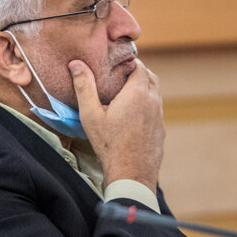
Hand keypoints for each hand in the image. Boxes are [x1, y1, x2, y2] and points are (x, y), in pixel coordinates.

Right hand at [69, 58, 164, 189]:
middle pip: (151, 77)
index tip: (118, 64)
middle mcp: (153, 101)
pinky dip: (147, 106)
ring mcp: (159, 116)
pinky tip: (132, 116)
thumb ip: (84, 87)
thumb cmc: (109, 144)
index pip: (140, 66)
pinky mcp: (160, 130)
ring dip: (143, 89)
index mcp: (137, 93)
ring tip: (125, 95)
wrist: (131, 173)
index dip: (130, 62)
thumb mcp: (91, 115)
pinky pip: (156, 110)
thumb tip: (76, 64)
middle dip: (138, 73)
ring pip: (155, 94)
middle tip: (121, 76)